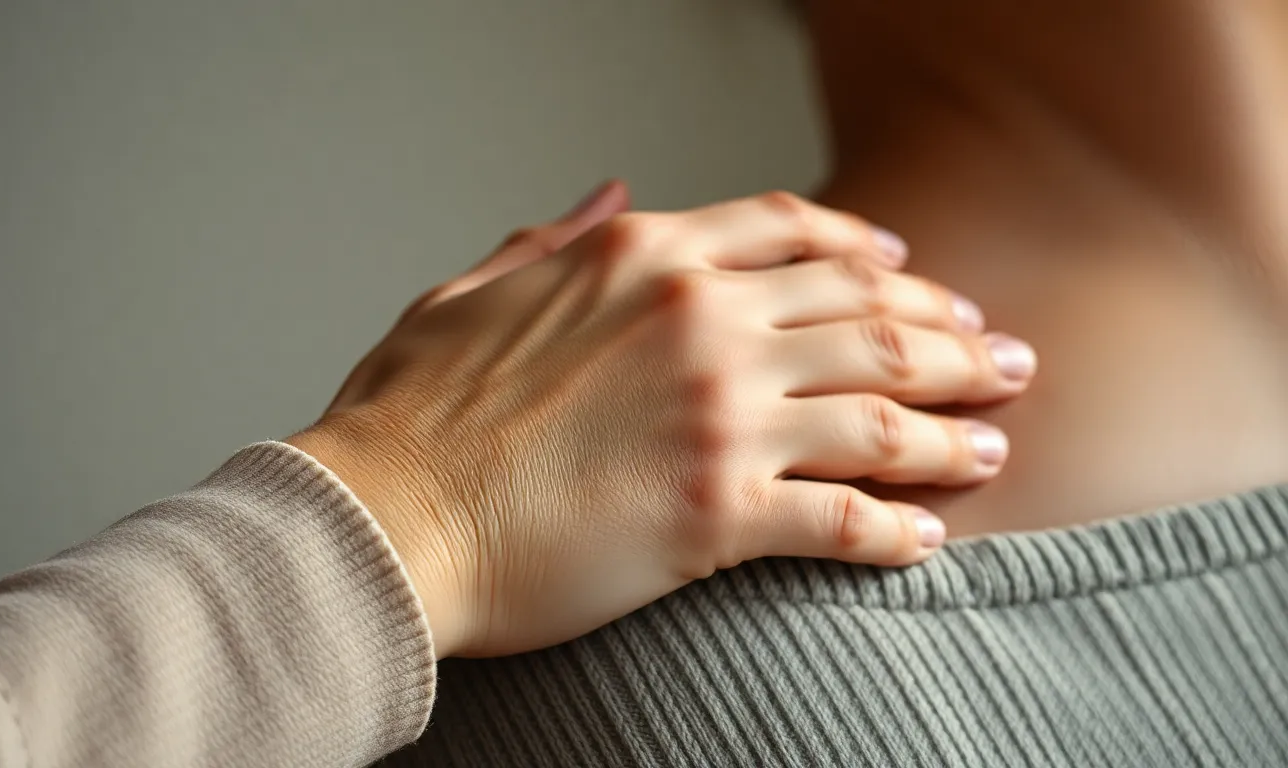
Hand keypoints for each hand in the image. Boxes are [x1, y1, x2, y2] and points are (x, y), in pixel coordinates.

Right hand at [287, 182, 1035, 658]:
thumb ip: (556, 236)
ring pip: (883, 409)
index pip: (798, 233)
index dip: (873, 249)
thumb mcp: (474, 289)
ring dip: (955, 426)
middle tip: (1003, 356)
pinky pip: (844, 518)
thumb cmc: (415, 414)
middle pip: (870, 313)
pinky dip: (897, 529)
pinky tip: (925, 539)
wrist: (388, 517)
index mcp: (645, 259)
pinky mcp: (718, 514)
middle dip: (953, 334)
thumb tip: (612, 189)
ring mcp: (717, 415)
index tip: (913, 269)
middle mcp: (699, 323)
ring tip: (997, 442)